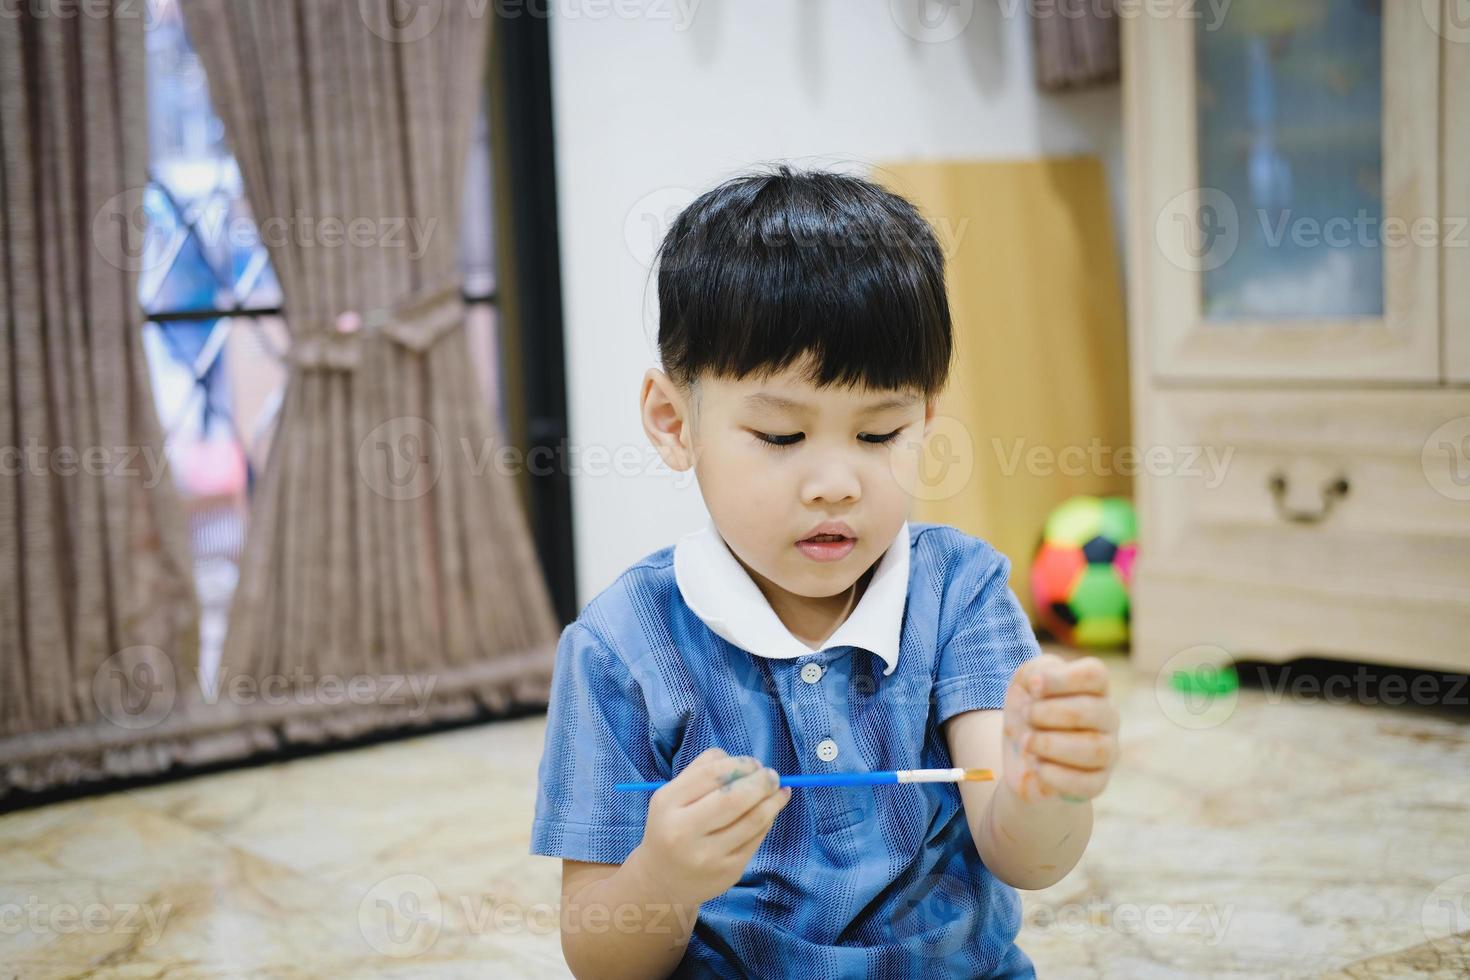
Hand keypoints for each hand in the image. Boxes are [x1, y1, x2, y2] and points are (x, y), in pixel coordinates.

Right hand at [630, 747, 791, 905]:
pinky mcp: (728, 872)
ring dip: (773, 801)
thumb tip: (746, 763)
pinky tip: (771, 811)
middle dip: (761, 782)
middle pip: (734, 799)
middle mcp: (684, 831)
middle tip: (772, 776)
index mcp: (668, 803)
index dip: (740, 765)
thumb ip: (702, 770)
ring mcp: (707, 855)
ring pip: (753, 820)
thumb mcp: (673, 795)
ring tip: (780, 791)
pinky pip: (756, 839)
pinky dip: (768, 820)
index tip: (754, 763)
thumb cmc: (672, 827)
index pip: (711, 775)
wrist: (662, 881)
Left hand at [1001, 654, 1118, 803]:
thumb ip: (1036, 671)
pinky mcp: (1098, 782)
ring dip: (1051, 744)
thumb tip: (1039, 684)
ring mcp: (1107, 751)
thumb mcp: (1024, 682)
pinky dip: (1057, 775)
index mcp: (1094, 687)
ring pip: (1095, 749)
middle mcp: (1107, 717)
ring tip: (1027, 742)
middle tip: (1027, 715)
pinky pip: (1088, 783)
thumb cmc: (1028, 711)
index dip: (1062, 679)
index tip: (1034, 687)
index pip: (1095, 674)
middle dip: (1050, 713)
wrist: (1021, 756)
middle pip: (1093, 710)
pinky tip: (1037, 766)